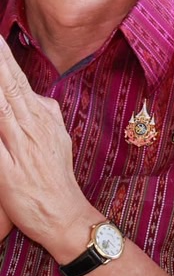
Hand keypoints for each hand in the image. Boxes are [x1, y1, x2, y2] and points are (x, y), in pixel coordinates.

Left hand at [0, 42, 95, 258]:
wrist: (65, 217)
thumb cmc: (57, 181)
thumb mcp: (58, 141)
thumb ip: (46, 116)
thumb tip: (36, 96)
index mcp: (43, 119)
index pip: (19, 81)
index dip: (4, 57)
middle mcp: (32, 128)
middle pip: (9, 86)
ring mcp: (21, 147)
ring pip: (2, 107)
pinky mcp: (8, 169)